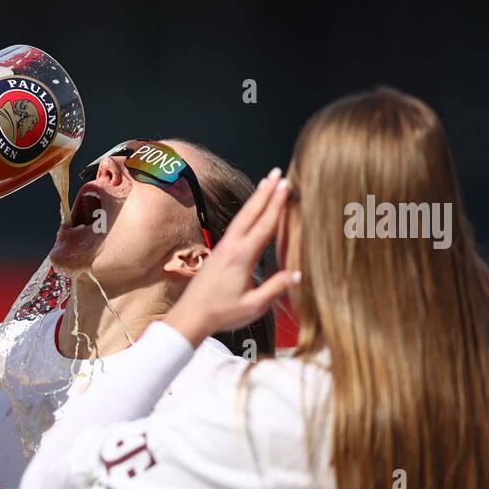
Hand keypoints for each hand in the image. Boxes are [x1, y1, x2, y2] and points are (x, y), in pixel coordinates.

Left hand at [164, 168, 295, 344]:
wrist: (191, 316)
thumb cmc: (221, 313)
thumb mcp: (253, 306)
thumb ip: (275, 289)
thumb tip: (297, 273)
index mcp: (241, 257)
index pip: (264, 226)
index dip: (277, 205)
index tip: (287, 187)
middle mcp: (231, 247)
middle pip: (251, 213)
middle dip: (266, 192)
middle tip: (279, 173)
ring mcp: (223, 248)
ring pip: (242, 217)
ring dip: (256, 198)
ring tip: (267, 182)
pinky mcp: (219, 252)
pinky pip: (237, 226)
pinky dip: (247, 212)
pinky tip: (252, 209)